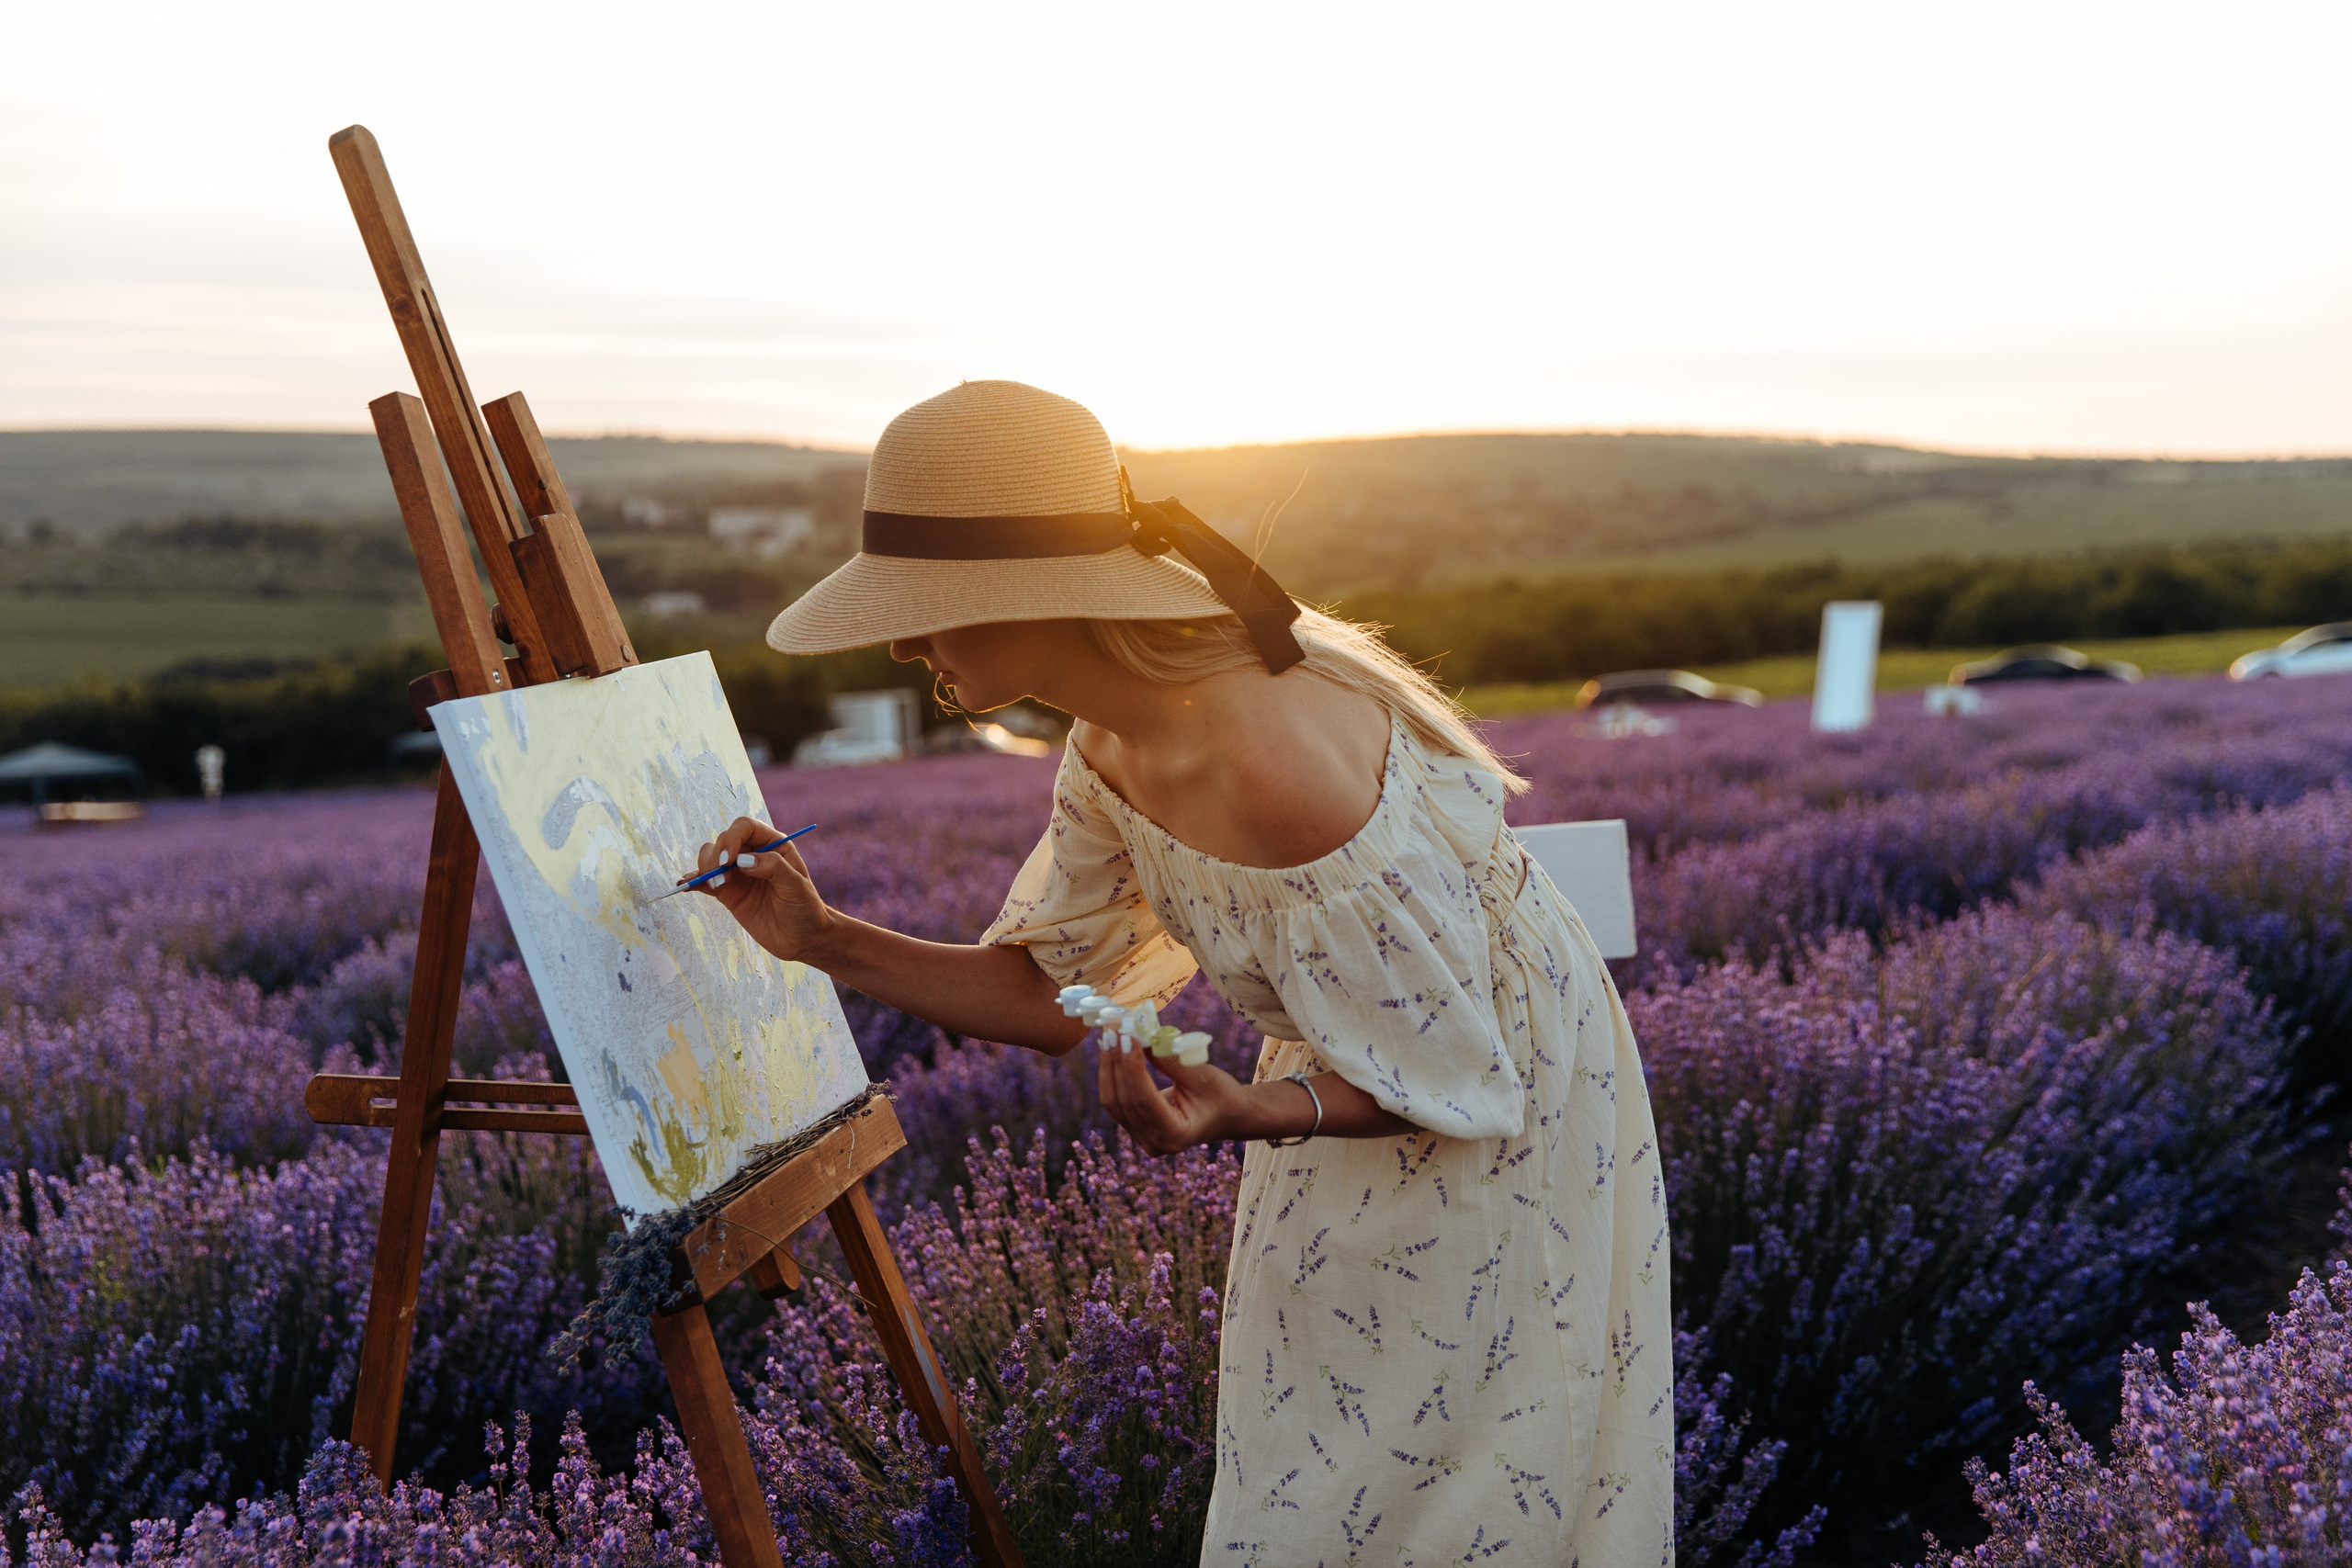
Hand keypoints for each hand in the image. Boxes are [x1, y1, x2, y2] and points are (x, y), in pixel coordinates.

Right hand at [688, 816, 836, 964]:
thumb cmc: (806, 909)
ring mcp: (738, 874)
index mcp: (773, 844)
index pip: (744, 827)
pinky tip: (685, 886)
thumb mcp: (796, 886)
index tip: (728, 859)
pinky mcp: (728, 893)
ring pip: (711, 858)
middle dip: (716, 856)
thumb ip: (773, 868)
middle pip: (723, 840)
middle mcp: (752, 854)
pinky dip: (694, 882)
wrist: (803, 939)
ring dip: (705, 868)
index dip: (732, 838)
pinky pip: (706, 882)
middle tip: (721, 879)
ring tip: (714, 887)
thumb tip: (742, 860)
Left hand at [1097, 1035, 1265, 1155]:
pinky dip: (1112, 1073)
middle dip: (1116, 1062)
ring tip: (1109, 1035)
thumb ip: (1168, 1060)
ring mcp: (1142, 1137)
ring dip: (1109, 1065)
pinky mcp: (1135, 1126)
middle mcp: (1155, 1142)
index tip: (1126, 1037)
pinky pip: (1116, 1099)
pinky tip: (1111, 1049)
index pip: (1144, 1100)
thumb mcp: (1201, 1075)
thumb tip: (1139, 1035)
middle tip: (1113, 1028)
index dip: (1132, 1067)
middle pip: (1123, 1101)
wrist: (1229, 1115)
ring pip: (1113, 1100)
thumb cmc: (1222, 1095)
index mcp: (1176, 1135)